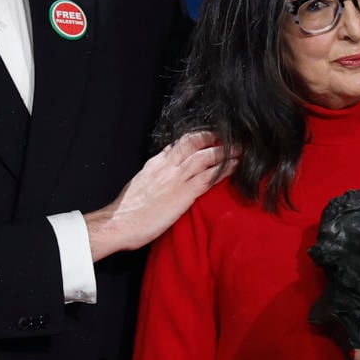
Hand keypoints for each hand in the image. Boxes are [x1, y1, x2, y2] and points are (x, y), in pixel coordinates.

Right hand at [86, 131, 231, 259]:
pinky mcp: (184, 194)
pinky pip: (209, 177)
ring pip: (205, 156)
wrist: (119, 223)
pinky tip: (236, 167)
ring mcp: (176, 179)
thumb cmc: (128, 210)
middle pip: (194, 142)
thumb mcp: (140, 183)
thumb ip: (155, 174)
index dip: (198, 137)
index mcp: (155, 164)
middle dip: (214, 137)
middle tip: (230, 137)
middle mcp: (167, 166)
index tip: (211, 136)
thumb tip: (164, 169)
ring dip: (225, 151)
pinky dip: (224, 169)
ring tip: (241, 149)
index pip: (179, 142)